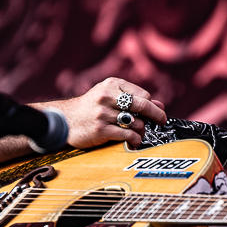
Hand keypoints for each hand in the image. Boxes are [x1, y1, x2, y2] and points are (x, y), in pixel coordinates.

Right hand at [47, 77, 166, 148]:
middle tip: (162, 121)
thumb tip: (160, 105)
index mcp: (112, 84)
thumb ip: (134, 99)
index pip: (143, 95)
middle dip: (157, 115)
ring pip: (137, 123)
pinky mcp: (100, 130)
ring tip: (138, 133)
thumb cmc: (92, 108)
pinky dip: (135, 140)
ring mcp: (103, 114)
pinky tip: (134, 141)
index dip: (151, 105)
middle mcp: (107, 97)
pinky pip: (128, 136)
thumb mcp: (110, 96)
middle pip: (143, 106)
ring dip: (142, 130)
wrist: (65, 119)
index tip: (156, 112)